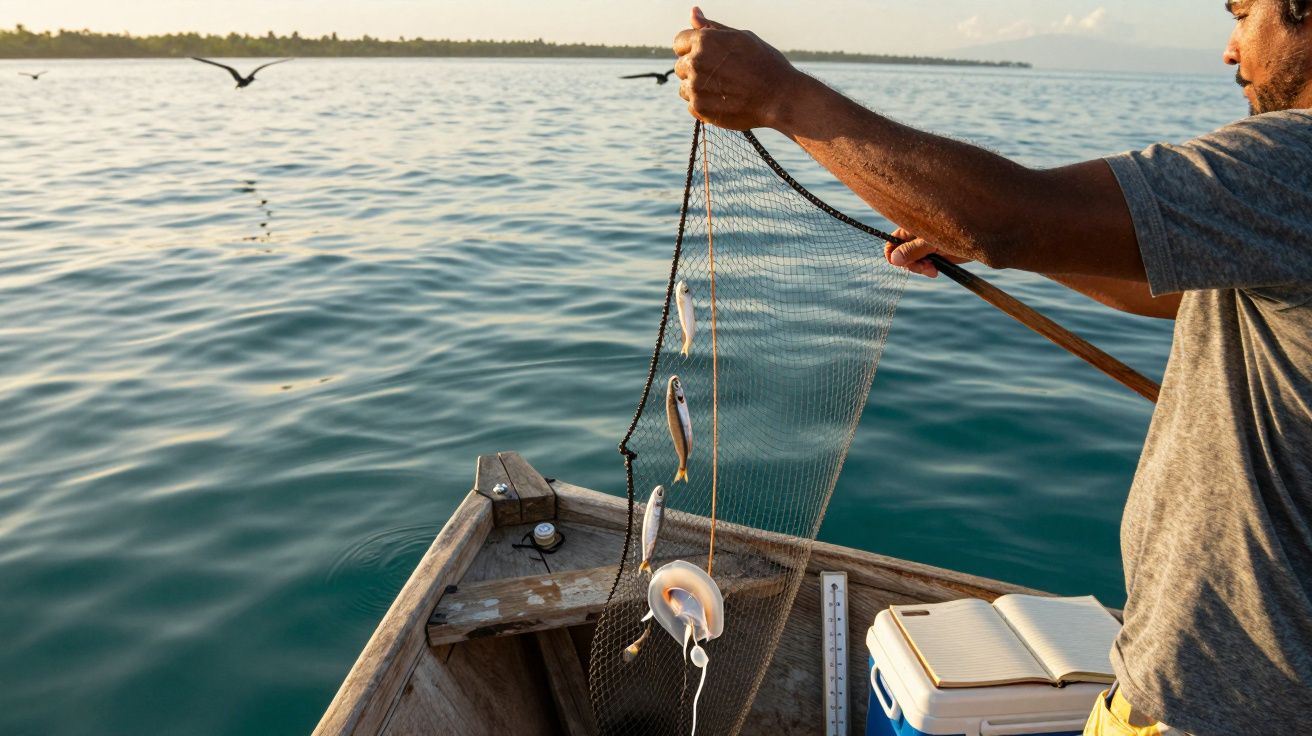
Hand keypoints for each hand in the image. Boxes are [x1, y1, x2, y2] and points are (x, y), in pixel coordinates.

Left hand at [672, 7, 804, 130]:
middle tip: (722, 75)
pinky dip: (705, 104)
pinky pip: (692, 105)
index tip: (710, 56)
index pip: (679, 42)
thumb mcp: (740, 37)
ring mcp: (695, 87)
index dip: (693, 48)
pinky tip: (724, 101)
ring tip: (724, 89)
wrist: (779, 98)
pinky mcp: (699, 108)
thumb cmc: (764, 64)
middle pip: (681, 66)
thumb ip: (712, 27)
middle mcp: (695, 62)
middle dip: (696, 69)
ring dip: (698, 88)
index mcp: (704, 41)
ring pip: (685, 87)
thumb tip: (693, 12)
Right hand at [883, 228, 971, 277]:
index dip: (892, 254)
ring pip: (912, 263)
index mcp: (912, 227)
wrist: (982, 236)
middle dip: (911, 264)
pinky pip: (924, 267)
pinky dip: (928, 270)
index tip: (901, 263)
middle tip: (925, 267)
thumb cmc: (957, 230)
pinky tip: (936, 271)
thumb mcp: (932, 241)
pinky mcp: (936, 255)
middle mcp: (917, 236)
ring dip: (920, 269)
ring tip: (933, 270)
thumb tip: (893, 260)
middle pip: (901, 255)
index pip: (892, 241)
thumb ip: (912, 250)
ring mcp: (926, 246)